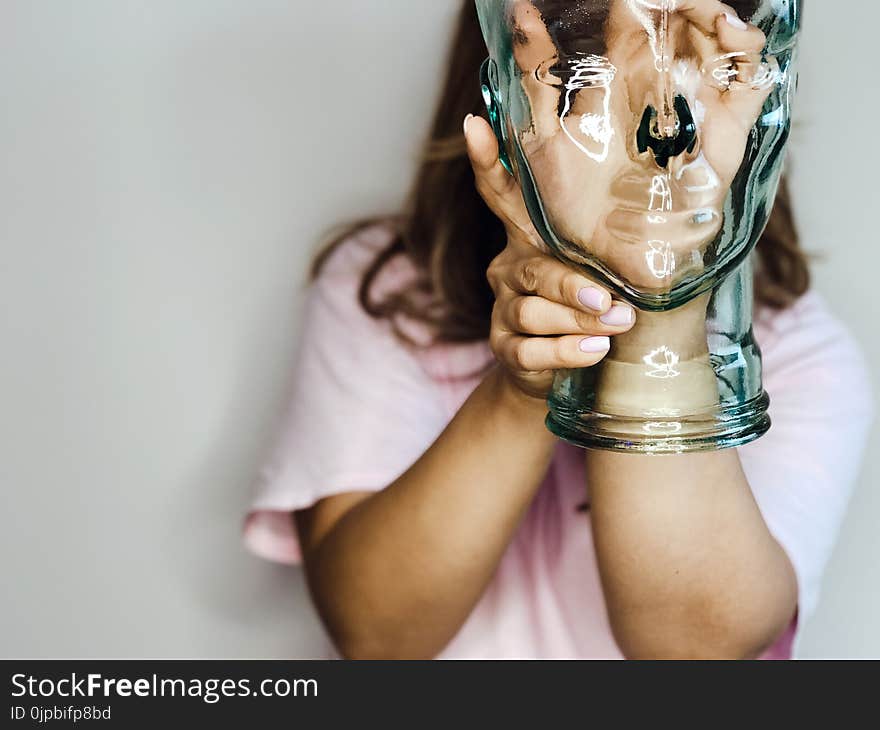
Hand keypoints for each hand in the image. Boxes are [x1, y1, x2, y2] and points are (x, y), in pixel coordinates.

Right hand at [464, 113, 636, 401]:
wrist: (559, 375)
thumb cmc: (594, 309)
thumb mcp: (605, 269)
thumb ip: (618, 246)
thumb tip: (685, 215)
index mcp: (530, 238)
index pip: (501, 194)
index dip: (486, 161)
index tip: (475, 124)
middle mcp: (509, 267)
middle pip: (531, 269)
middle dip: (570, 286)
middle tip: (609, 299)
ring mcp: (504, 308)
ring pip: (531, 311)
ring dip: (577, 320)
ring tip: (616, 325)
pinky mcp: (504, 347)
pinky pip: (529, 349)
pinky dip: (565, 351)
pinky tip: (594, 349)